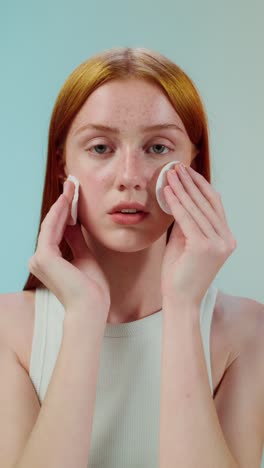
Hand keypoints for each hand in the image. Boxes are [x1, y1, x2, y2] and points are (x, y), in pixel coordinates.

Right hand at [28, 180, 110, 315]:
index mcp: (48, 262)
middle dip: (63, 204)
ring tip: (71, 186)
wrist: (92, 308)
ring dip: (62, 204)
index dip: (65, 212)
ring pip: (52, 224)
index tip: (73, 195)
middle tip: (72, 184)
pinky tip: (68, 200)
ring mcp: (38, 259)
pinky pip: (52, 229)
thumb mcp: (85, 257)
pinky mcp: (44, 257)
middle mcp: (38, 260)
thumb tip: (73, 222)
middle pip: (52, 225)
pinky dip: (60, 213)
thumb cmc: (91, 289)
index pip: (56, 231)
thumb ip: (76, 240)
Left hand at [160, 163, 236, 306]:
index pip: (213, 204)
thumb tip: (177, 198)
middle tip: (177, 167)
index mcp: (225, 238)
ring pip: (198, 208)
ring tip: (170, 174)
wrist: (180, 300)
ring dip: (182, 188)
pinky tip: (167, 191)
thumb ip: (185, 222)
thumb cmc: (179, 274)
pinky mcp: (206, 247)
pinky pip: (188, 218)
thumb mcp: (184, 242)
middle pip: (208, 202)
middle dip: (191, 182)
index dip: (200, 185)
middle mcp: (227, 239)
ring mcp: (219, 243)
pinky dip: (176, 202)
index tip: (186, 172)